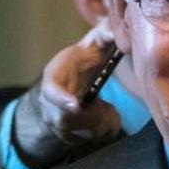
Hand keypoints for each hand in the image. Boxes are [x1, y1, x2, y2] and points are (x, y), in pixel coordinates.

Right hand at [13, 21, 122, 168]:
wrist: (65, 92)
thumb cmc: (78, 66)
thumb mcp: (88, 48)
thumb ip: (103, 36)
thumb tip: (118, 29)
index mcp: (52, 83)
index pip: (51, 92)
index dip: (62, 99)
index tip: (76, 105)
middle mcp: (53, 108)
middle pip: (75, 120)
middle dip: (96, 115)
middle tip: (105, 107)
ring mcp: (63, 127)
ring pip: (93, 131)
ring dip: (105, 118)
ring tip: (104, 106)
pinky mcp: (75, 139)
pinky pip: (101, 137)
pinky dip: (109, 125)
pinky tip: (104, 114)